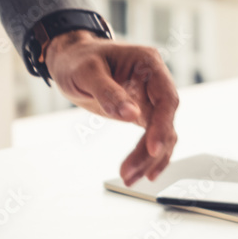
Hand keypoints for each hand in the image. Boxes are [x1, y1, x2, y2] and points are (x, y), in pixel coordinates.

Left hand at [44, 30, 178, 185]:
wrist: (71, 59)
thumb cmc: (77, 59)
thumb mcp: (87, 72)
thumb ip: (108, 92)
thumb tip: (131, 115)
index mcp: (148, 63)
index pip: (166, 98)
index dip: (163, 125)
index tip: (153, 148)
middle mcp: (155, 81)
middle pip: (165, 121)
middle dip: (151, 151)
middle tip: (130, 172)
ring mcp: (150, 99)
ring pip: (161, 134)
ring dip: (149, 160)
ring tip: (129, 179)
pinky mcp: (142, 113)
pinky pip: (153, 138)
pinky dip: (149, 157)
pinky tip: (143, 173)